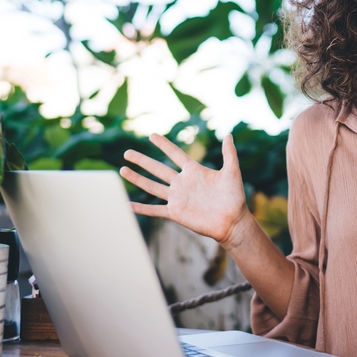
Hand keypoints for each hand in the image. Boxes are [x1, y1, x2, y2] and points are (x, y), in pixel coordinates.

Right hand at [120, 133, 248, 246]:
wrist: (232, 222)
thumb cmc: (234, 197)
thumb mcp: (232, 171)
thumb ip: (229, 153)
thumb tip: (228, 134)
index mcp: (194, 171)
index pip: (175, 154)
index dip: (164, 145)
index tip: (152, 135)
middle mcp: (182, 183)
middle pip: (158, 169)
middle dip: (142, 160)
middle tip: (127, 152)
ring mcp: (177, 198)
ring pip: (152, 186)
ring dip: (137, 179)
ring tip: (122, 169)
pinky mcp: (175, 213)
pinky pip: (154, 209)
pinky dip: (140, 208)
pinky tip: (127, 204)